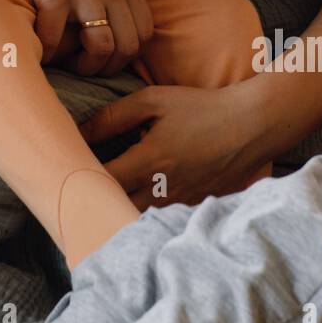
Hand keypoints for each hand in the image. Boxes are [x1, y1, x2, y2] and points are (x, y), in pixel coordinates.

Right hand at [6, 0, 154, 76]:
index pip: (145, 31)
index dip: (129, 52)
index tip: (107, 55)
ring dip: (84, 63)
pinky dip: (49, 48)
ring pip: (102, 45)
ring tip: (66, 62)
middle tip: (85, 65)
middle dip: (109, 66)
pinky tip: (40, 47)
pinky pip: (56, 34)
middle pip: (128, 45)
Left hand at [78, 82, 260, 207]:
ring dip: (119, 210)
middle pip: (115, 209)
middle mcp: (163, 191)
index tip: (70, 172)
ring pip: (137, 219)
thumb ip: (112, 117)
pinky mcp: (196, 210)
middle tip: (83, 190)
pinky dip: (146, 216)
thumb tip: (77, 132)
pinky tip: (138, 203)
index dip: (81, 179)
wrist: (251, 126)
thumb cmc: (200, 109)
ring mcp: (181, 205)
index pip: (101, 182)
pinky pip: (162, 221)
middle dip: (97, 202)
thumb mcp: (153, 101)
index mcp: (149, 162)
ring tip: (106, 200)